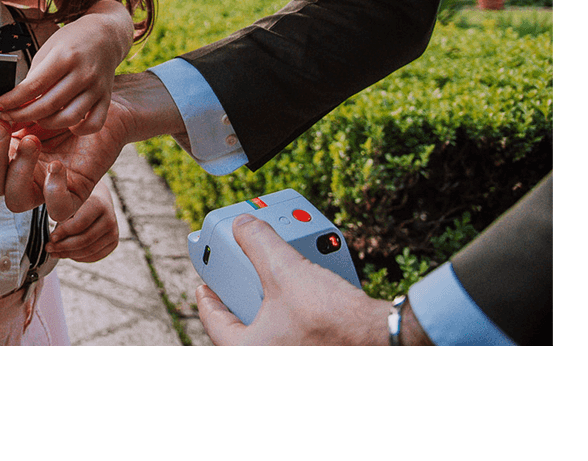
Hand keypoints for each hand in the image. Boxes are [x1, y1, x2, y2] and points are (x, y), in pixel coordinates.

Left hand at [0, 15, 124, 133]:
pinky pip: (93, 124)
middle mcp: (83, 73)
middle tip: (8, 117)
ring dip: (46, 123)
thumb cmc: (71, 42)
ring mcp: (97, 87)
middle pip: (48, 105)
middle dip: (23, 115)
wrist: (104, 36)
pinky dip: (78, 129)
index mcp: (65, 56)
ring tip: (35, 118)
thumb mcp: (48, 51)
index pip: (33, 86)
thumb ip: (35, 77)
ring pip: (69, 118)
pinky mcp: (106, 98)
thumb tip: (13, 101)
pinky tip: (65, 122)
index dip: (12, 100)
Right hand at [0, 115, 123, 220]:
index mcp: (7, 157)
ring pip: (16, 201)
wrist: (100, 105)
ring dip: (18, 172)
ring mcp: (46, 188)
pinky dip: (53, 191)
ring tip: (32, 141)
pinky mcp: (74, 194)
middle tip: (2, 126)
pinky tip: (56, 165)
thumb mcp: (29, 107)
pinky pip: (58, 209)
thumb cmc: (63, 104)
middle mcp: (22, 176)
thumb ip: (6, 114)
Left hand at [45, 182, 118, 262]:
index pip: (79, 223)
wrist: (98, 199)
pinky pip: (94, 256)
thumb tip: (53, 238)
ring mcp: (114, 232)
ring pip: (88, 251)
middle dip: (63, 246)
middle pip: (84, 240)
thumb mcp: (68, 200)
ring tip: (54, 252)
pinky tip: (67, 253)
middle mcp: (110, 219)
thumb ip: (61, 214)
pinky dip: (78, 257)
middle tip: (48, 248)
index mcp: (99, 204)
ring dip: (68, 254)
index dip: (63, 233)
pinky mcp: (113, 243)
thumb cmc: (78, 200)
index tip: (51, 237)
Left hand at [196, 214, 391, 344]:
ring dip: (270, 310)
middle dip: (240, 301)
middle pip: (242, 330)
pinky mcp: (318, 357)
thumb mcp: (287, 270)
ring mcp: (294, 363)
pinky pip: (294, 339)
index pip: (215, 324)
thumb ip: (259, 243)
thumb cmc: (331, 317)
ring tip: (275, 284)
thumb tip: (241, 224)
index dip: (207, 299)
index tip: (204, 286)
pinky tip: (305, 297)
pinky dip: (294, 319)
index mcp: (248, 352)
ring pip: (269, 336)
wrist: (383, 337)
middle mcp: (267, 362)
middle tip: (238, 282)